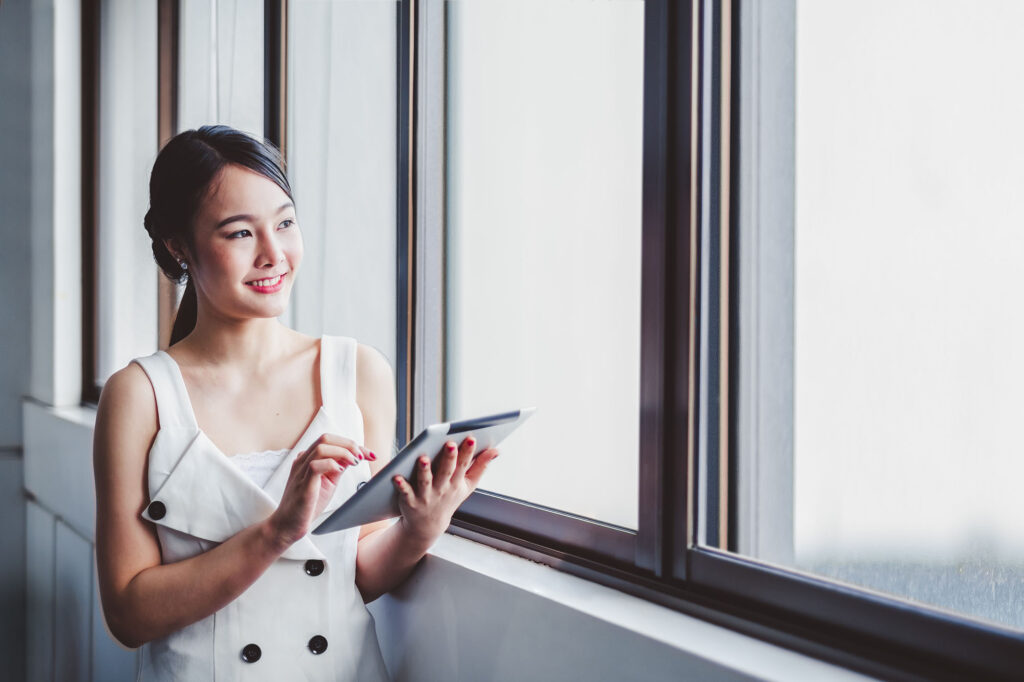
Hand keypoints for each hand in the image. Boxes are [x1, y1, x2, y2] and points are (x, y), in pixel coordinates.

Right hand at [267, 434, 376, 548]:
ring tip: (355, 462)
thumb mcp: (328, 482)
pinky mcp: (302, 484)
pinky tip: (340, 471)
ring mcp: (300, 471)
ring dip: (343, 452)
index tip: (370, 454)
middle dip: (349, 444)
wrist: (287, 525)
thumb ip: (337, 467)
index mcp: (308, 459)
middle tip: (363, 457)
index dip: (352, 444)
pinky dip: (331, 464)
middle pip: (326, 438)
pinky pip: (315, 466)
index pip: (330, 441)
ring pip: (321, 447)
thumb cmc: (307, 505)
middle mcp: (303, 461)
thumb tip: (354, 456)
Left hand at [392, 436, 498, 544]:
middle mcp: (442, 489)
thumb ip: (481, 466)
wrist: (428, 525)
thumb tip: (496, 450)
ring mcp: (426, 496)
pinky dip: (401, 485)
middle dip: (449, 458)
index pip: (463, 465)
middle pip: (446, 471)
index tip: (471, 438)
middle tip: (450, 444)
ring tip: (423, 458)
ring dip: (424, 470)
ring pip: (425, 481)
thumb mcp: (467, 485)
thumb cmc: (449, 498)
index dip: (468, 452)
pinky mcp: (410, 501)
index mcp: (456, 482)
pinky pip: (405, 492)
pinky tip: (396, 476)